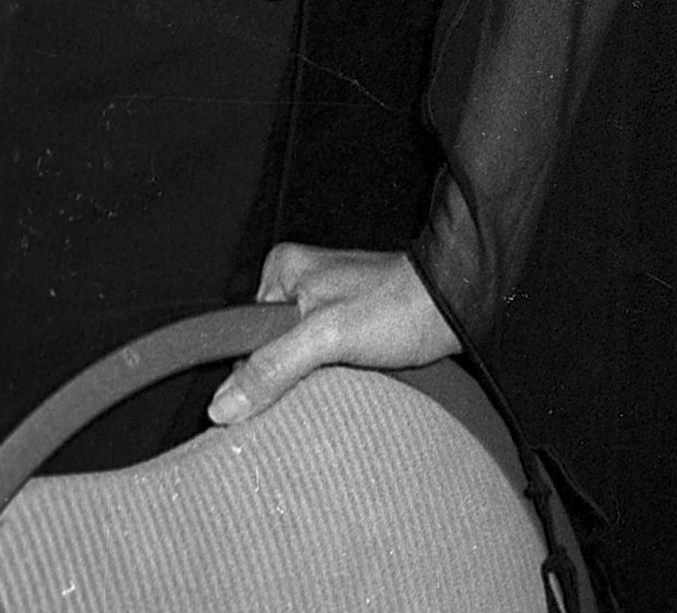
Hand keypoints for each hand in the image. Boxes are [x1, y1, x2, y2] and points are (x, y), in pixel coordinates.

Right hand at [206, 247, 458, 429]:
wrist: (454, 306)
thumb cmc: (398, 307)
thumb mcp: (327, 337)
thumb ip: (273, 368)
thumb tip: (222, 406)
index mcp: (282, 271)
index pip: (240, 339)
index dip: (251, 375)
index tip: (265, 402)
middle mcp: (296, 284)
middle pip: (265, 353)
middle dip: (282, 381)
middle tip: (313, 390)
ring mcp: (320, 306)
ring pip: (291, 363)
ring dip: (305, 385)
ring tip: (331, 390)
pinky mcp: (342, 327)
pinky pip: (314, 364)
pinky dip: (323, 381)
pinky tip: (340, 388)